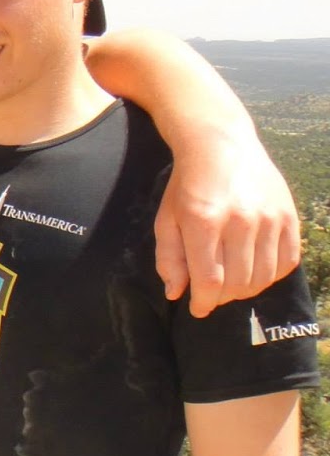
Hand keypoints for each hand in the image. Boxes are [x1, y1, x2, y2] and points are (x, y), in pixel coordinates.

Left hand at [153, 134, 300, 317]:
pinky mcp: (289, 215)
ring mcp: (270, 217)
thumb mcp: (166, 220)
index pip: (210, 280)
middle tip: (211, 294)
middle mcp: (241, 220)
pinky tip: (254, 270)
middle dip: (221, 298)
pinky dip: (271, 275)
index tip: (197, 309)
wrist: (221, 146)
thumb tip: (176, 294)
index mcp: (204, 221)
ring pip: (263, 277)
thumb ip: (169, 259)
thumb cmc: (187, 187)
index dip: (203, 303)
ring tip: (231, 284)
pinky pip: (287, 261)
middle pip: (238, 283)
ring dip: (245, 290)